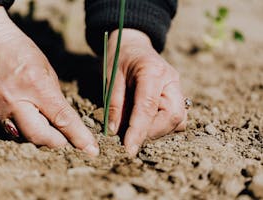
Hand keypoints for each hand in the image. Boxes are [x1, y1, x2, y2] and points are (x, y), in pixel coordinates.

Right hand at [0, 7, 98, 155]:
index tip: (91, 150)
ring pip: (25, 138)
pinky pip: (10, 132)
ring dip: (40, 136)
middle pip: (40, 137)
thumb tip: (64, 123)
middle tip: (66, 138)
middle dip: (58, 142)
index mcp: (36, 86)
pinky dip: (23, 129)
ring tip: (45, 124)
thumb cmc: (22, 53)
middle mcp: (14, 101)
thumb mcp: (47, 71)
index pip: (62, 119)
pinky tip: (27, 117)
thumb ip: (56, 100)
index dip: (78, 137)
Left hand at [107, 29, 186, 155]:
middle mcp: (171, 80)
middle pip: (173, 116)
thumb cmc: (119, 58)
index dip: (139, 131)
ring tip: (137, 129)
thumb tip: (115, 131)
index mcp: (152, 71)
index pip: (149, 107)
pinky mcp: (177, 94)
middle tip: (131, 136)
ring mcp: (177, 87)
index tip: (129, 149)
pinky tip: (147, 122)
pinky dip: (163, 125)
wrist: (133, 45)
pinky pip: (177, 117)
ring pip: (178, 119)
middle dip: (152, 132)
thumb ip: (114, 104)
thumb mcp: (111, 78)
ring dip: (158, 130)